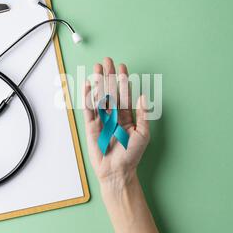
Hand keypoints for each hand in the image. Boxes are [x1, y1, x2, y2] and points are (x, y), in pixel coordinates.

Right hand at [82, 57, 149, 188]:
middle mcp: (114, 115)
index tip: (123, 67)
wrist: (117, 171)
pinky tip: (89, 84)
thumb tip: (144, 96)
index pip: (124, 94)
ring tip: (97, 67)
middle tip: (107, 60)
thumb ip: (143, 115)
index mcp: (126, 116)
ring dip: (99, 82)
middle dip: (109, 75)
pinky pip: (89, 109)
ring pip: (100, 96)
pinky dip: (88, 96)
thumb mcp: (143, 134)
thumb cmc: (131, 155)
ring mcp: (102, 120)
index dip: (123, 80)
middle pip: (111, 91)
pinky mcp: (91, 126)